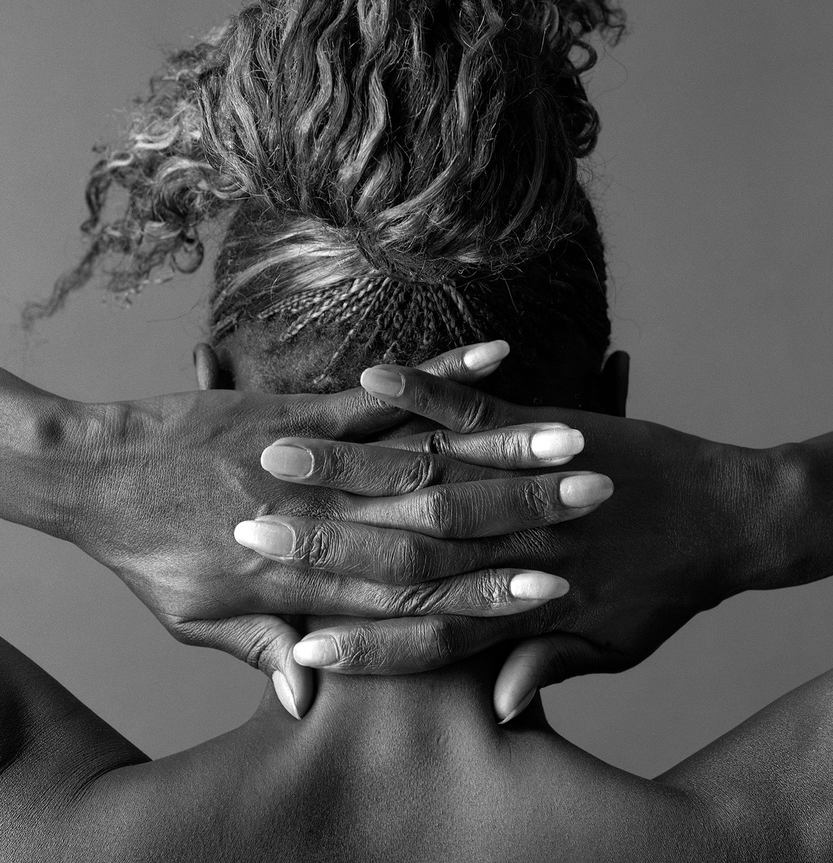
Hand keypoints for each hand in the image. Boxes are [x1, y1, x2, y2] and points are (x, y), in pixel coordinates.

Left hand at [44, 341, 593, 716]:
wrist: (94, 474)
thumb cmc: (147, 553)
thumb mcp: (198, 622)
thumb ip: (263, 649)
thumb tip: (309, 694)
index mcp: (308, 583)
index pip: (419, 593)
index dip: (490, 592)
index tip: (554, 589)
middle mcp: (330, 520)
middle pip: (443, 522)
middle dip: (522, 511)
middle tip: (593, 503)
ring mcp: (319, 456)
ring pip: (426, 455)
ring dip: (502, 444)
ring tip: (571, 434)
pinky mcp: (304, 406)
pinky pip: (386, 393)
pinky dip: (444, 375)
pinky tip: (498, 351)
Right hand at [276, 358, 778, 721]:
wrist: (733, 516)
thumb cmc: (667, 587)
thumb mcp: (613, 648)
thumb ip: (545, 671)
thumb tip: (498, 708)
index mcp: (522, 608)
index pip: (421, 635)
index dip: (359, 647)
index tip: (301, 656)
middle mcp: (508, 545)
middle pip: (396, 549)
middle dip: (317, 543)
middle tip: (245, 534)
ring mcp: (520, 480)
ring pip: (422, 476)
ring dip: (346, 464)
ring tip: (279, 453)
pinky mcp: (538, 425)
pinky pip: (470, 409)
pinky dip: (424, 390)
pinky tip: (372, 376)